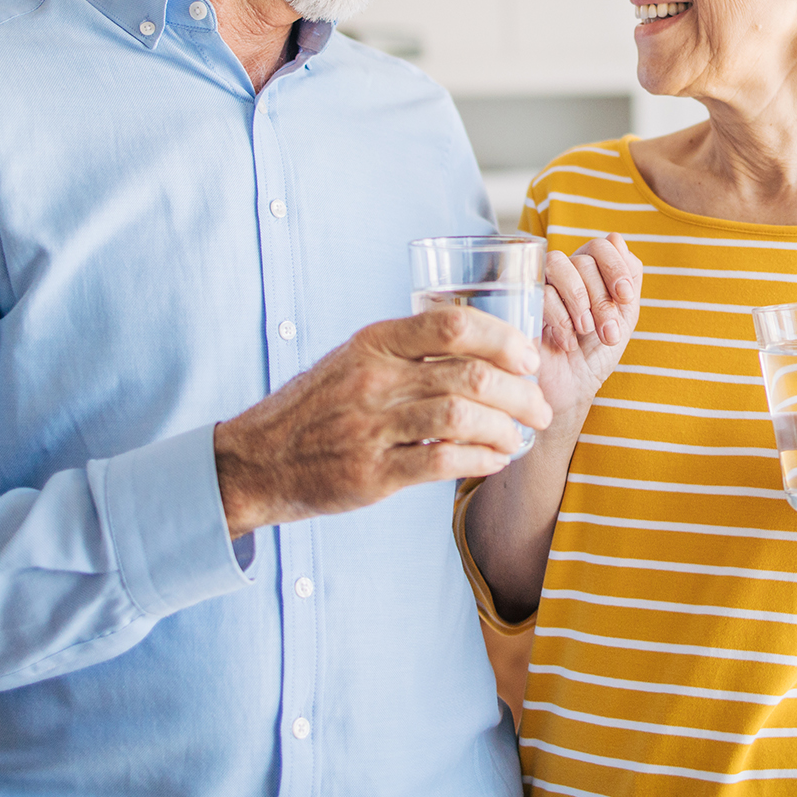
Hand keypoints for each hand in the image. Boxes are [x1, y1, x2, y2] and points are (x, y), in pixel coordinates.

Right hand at [214, 306, 549, 536]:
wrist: (257, 460)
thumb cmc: (317, 406)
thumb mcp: (354, 359)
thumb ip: (408, 350)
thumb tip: (482, 344)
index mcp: (373, 343)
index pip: (452, 323)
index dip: (501, 337)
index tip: (528, 356)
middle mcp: (374, 380)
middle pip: (468, 375)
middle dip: (519, 392)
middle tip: (539, 406)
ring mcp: (371, 428)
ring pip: (462, 417)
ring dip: (505, 428)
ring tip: (520, 435)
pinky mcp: (372, 474)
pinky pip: (443, 461)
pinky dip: (481, 460)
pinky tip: (494, 460)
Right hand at [535, 234, 642, 419]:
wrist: (569, 391)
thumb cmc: (593, 355)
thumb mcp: (622, 318)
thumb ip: (627, 280)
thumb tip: (616, 238)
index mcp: (589, 273)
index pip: (601, 246)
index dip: (615, 266)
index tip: (626, 297)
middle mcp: (562, 274)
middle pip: (583, 260)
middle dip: (601, 298)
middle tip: (608, 333)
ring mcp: (539, 285)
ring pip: (559, 264)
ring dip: (580, 300)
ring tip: (587, 331)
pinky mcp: (519, 301)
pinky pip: (541, 291)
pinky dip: (560, 318)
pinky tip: (567, 342)